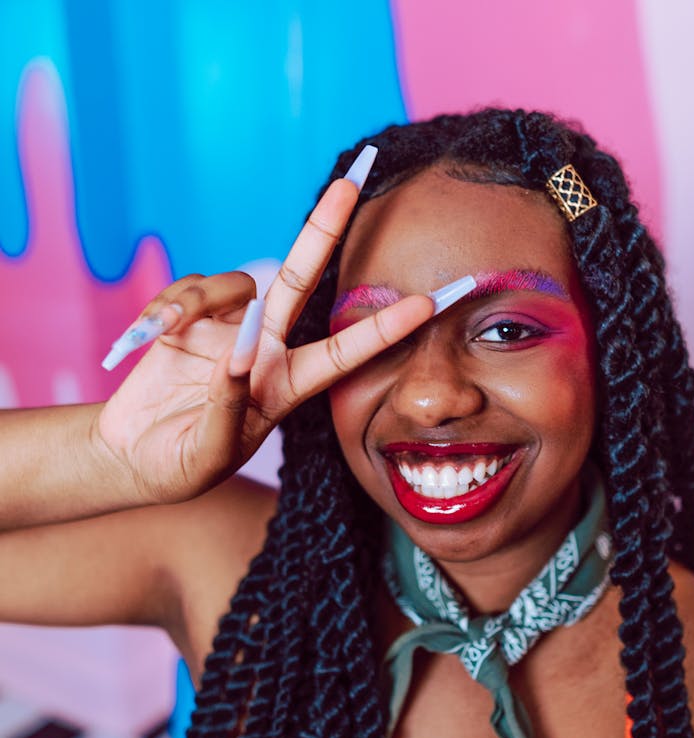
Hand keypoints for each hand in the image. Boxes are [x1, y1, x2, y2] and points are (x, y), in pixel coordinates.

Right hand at [95, 175, 437, 505]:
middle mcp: (264, 350)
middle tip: (350, 184)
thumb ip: (227, 405)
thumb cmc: (181, 467)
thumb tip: (239, 354)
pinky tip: (150, 332)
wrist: (133, 458)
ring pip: (233, 283)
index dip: (386, 328)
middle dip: (323, 232)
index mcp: (286, 387)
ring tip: (169, 329)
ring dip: (200, 297)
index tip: (429, 303)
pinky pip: (187, 288)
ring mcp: (227, 330)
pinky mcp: (189, 319)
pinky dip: (168, 303)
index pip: (345, 352)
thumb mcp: (208, 453)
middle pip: (301, 282)